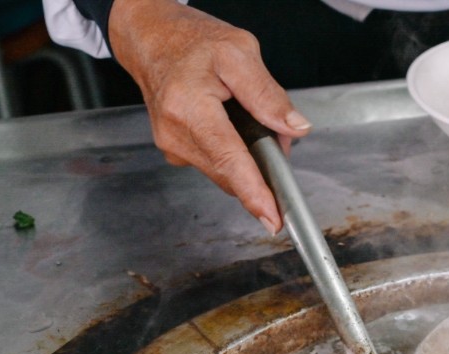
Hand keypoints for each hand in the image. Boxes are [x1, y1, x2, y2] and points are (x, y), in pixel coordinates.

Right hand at [109, 0, 309, 233]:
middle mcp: (176, 133)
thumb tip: (295, 127)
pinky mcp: (175, 152)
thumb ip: (268, 95)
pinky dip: (233, 153)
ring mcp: (173, 146)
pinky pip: (215, 164)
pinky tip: (231, 126)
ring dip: (247, 157)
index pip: (228, 159)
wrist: (153, 41)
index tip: (271, 217)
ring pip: (225, 171)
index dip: (253, 192)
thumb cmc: (193, 43)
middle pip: (232, 171)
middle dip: (261, 163)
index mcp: (189, 107)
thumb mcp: (239, 53)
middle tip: (274, 133)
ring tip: (248, 119)